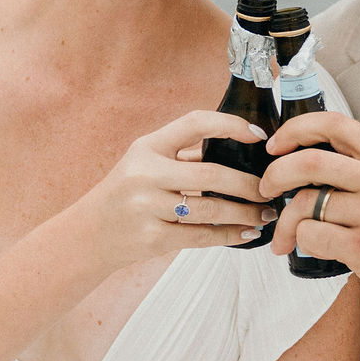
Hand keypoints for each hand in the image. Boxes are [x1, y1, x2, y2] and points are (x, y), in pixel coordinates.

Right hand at [77, 111, 278, 266]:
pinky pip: (201, 236)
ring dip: (245, 213)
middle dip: (248, 184)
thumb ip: (183, 154)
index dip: (229, 125)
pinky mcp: (152, 237)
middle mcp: (145, 173)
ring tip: (264, 214)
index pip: (194, 123)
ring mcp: (147, 206)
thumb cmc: (126, 194)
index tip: (258, 134)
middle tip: (269, 190)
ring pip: (211, 208)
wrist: (90, 233)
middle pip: (211, 173)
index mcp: (147, 146)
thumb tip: (238, 148)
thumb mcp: (144, 162)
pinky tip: (246, 233)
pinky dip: (229, 235)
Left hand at [261, 114, 359, 321]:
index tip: (277, 145)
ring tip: (285, 238)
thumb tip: (307, 164)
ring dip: (285, 223)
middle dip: (275, 175)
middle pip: (309, 162)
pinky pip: (311, 235)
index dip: (296, 129)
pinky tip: (312, 249)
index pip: (334, 124)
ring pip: (305, 203)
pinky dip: (303, 242)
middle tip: (266, 189)